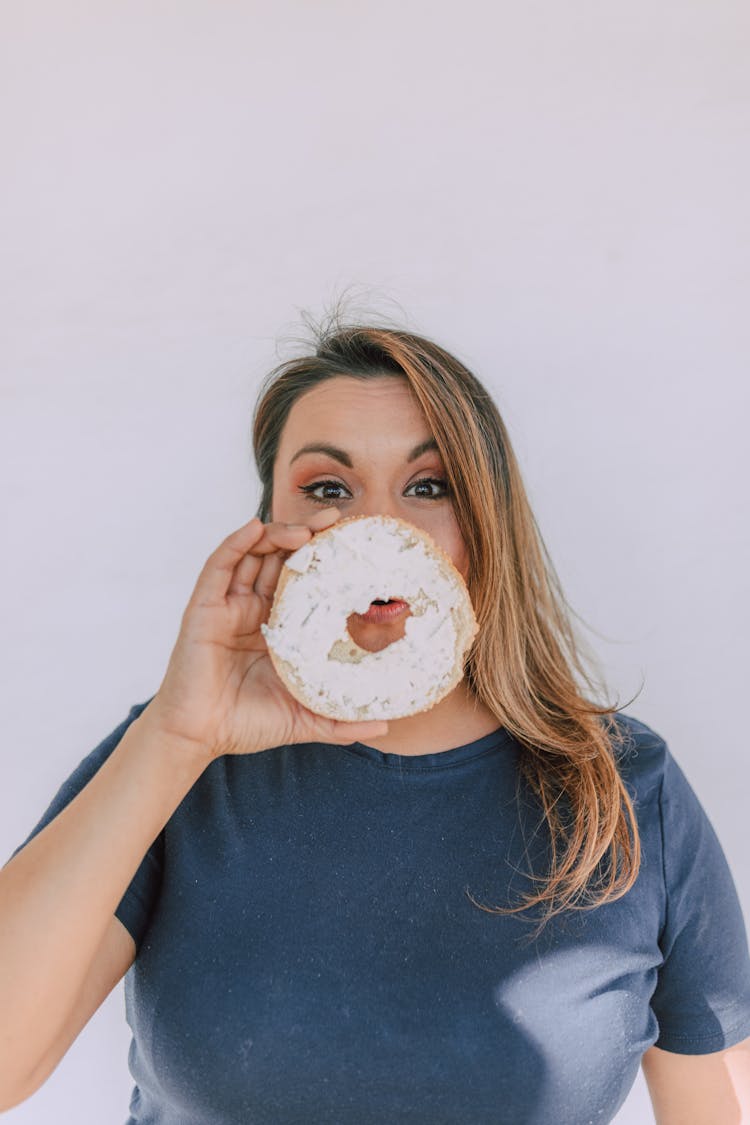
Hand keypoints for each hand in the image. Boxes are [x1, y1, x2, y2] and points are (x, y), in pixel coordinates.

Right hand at [143, 509, 388, 760]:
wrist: (200, 738)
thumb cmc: (244, 724)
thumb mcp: (304, 718)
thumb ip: (340, 721)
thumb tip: (383, 726)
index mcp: (276, 628)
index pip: (303, 582)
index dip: (324, 560)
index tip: (351, 544)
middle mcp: (252, 611)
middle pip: (280, 560)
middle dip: (306, 536)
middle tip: (334, 522)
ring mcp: (227, 606)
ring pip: (253, 555)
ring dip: (277, 534)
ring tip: (306, 530)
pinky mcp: (204, 607)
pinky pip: (219, 566)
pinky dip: (236, 543)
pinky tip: (255, 528)